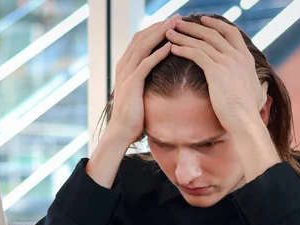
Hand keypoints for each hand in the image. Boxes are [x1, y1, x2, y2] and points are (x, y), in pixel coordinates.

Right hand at [104, 16, 177, 145]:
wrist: (121, 131)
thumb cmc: (133, 114)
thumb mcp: (139, 91)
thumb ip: (144, 78)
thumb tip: (158, 73)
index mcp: (125, 65)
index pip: (140, 39)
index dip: (156, 28)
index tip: (173, 22)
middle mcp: (124, 65)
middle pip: (142, 37)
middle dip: (160, 25)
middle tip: (177, 17)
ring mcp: (126, 74)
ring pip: (143, 46)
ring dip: (160, 34)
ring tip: (176, 25)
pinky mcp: (132, 84)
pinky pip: (146, 64)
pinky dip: (158, 53)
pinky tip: (171, 46)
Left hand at [166, 16, 267, 132]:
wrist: (245, 121)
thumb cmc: (249, 112)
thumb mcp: (259, 94)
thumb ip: (259, 86)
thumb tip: (263, 85)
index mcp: (246, 58)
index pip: (231, 32)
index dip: (216, 24)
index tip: (202, 20)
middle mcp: (237, 56)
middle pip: (213, 33)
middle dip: (193, 27)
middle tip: (178, 22)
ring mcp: (227, 62)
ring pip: (202, 42)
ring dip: (183, 36)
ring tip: (169, 33)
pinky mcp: (216, 71)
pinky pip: (196, 54)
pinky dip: (183, 49)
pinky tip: (172, 49)